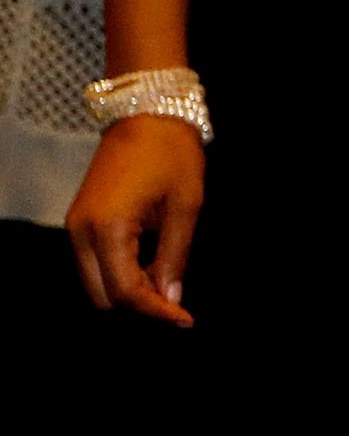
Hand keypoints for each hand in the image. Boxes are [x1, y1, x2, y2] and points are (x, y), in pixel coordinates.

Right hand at [65, 116, 204, 326]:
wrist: (145, 116)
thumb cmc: (171, 156)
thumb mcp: (185, 208)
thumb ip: (175, 258)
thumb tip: (170, 300)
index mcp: (108, 228)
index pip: (125, 291)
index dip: (155, 311)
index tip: (184, 320)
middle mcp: (81, 231)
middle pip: (103, 295)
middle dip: (139, 305)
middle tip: (176, 302)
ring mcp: (76, 226)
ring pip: (95, 283)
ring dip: (128, 290)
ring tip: (166, 278)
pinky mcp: (79, 221)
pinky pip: (93, 263)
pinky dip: (119, 273)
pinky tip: (150, 265)